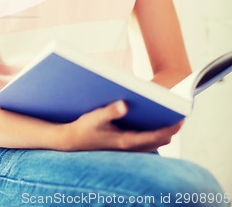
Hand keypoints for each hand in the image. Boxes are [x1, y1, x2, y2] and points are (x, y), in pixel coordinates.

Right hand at [59, 101, 181, 152]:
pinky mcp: (123, 146)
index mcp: (125, 141)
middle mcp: (129, 147)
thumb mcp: (94, 117)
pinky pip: (145, 143)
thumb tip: (124, 104)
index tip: (181, 119)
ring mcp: (126, 149)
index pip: (154, 136)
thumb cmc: (83, 129)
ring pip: (153, 144)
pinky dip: (153, 135)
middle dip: (170, 130)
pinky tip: (154, 124)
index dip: (169, 128)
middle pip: (158, 141)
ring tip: (172, 119)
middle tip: (181, 117)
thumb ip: (110, 111)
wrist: (71, 142)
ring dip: (163, 133)